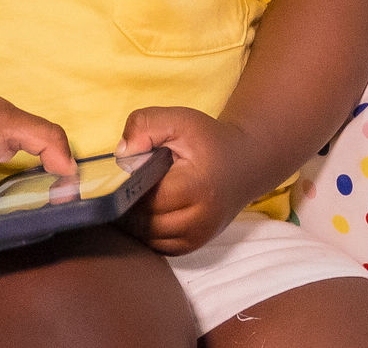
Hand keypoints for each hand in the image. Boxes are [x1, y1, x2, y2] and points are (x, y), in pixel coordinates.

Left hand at [117, 106, 259, 255]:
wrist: (245, 161)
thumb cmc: (209, 140)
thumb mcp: (178, 120)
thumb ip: (145, 126)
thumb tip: (121, 154)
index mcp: (197, 186)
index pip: (148, 198)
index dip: (130, 186)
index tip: (128, 172)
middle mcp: (202, 217)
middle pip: (147, 222)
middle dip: (131, 205)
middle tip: (129, 184)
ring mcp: (200, 235)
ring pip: (151, 238)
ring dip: (137, 221)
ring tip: (138, 196)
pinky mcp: (196, 243)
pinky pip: (160, 247)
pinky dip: (149, 232)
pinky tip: (149, 211)